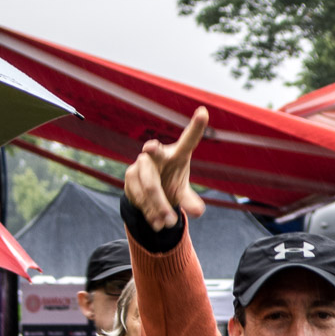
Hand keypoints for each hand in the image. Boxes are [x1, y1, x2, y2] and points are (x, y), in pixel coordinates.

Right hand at [124, 107, 208, 230]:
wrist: (148, 193)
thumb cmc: (169, 184)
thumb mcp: (181, 192)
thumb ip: (190, 200)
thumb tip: (198, 212)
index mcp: (176, 154)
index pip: (189, 140)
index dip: (197, 126)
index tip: (204, 111)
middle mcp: (157, 154)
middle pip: (157, 159)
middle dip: (156, 158)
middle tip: (152, 150)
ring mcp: (141, 164)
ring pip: (149, 185)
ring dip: (159, 206)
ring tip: (170, 223)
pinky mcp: (130, 176)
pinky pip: (139, 195)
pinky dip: (150, 211)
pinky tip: (157, 222)